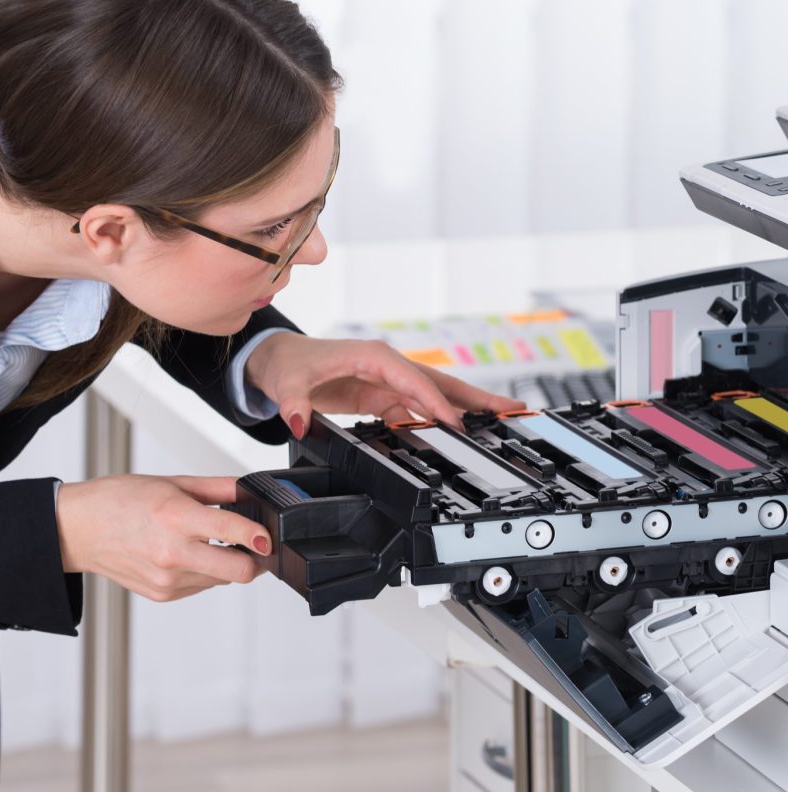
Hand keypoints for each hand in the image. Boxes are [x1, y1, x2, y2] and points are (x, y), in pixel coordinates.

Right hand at [55, 474, 268, 600]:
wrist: (79, 529)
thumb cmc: (119, 500)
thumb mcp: (173, 483)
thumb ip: (218, 489)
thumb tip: (251, 491)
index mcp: (176, 518)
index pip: (234, 533)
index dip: (261, 536)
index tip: (270, 535)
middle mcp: (173, 554)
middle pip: (239, 572)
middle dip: (254, 560)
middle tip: (254, 544)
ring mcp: (168, 580)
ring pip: (222, 580)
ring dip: (226, 564)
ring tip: (206, 540)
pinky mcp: (163, 595)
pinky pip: (201, 586)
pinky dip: (204, 571)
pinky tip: (187, 552)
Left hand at [244, 332, 524, 437]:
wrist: (278, 360)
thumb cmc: (287, 364)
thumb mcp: (287, 385)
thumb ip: (293, 405)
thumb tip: (298, 422)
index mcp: (373, 356)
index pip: (413, 380)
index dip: (436, 403)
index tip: (456, 425)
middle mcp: (387, 365)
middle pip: (440, 382)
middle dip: (476, 397)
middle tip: (514, 410)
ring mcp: (389, 380)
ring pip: (436, 395)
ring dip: (467, 409)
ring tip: (502, 422)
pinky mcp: (384, 395)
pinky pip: (419, 408)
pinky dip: (441, 420)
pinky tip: (460, 435)